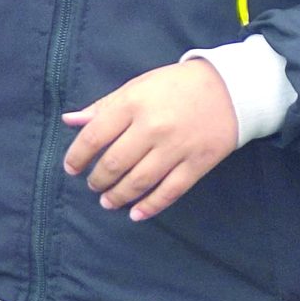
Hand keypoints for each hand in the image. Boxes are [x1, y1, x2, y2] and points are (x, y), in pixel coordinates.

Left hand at [62, 60, 239, 220]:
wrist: (230, 88)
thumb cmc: (174, 86)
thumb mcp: (136, 87)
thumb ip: (102, 107)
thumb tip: (69, 121)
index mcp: (132, 104)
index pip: (94, 136)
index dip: (78, 156)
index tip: (71, 168)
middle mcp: (153, 127)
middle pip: (115, 163)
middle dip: (98, 180)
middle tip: (92, 186)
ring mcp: (177, 147)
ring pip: (140, 181)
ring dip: (119, 196)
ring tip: (108, 202)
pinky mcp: (199, 163)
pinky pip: (171, 190)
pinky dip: (151, 205)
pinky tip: (136, 214)